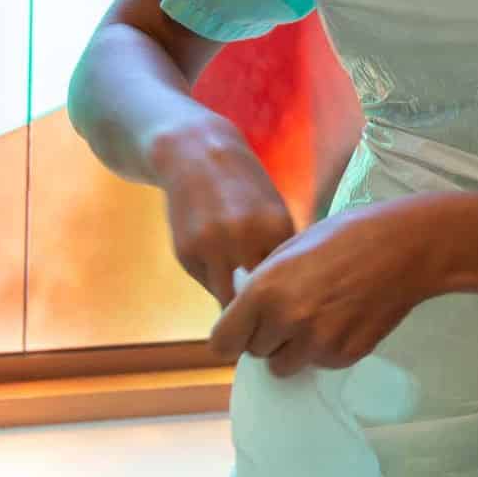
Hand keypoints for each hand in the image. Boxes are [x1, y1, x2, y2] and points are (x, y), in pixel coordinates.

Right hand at [151, 119, 295, 306]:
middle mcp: (245, 237)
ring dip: (236, 309)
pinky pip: (206, 284)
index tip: (290, 309)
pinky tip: (217, 267)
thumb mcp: (272, 208)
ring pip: (229, 300)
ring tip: (244, 311)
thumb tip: (289, 294)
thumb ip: (280, 247)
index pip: (291, 280)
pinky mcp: (186, 253)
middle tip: (267, 322)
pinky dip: (214, 283)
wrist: (195, 154)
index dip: (290, 299)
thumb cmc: (242, 185)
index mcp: (276, 226)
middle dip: (264, 313)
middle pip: (261, 297)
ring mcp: (212, 246)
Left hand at [208, 196, 450, 377]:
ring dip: (292, 349)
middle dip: (266, 336)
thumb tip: (245, 311)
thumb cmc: (344, 236)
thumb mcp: (289, 248)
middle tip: (289, 311)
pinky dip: (324, 349)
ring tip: (316, 316)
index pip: (222, 342)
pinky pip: (319, 363)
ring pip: (285, 366)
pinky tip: (342, 318)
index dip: (231, 336)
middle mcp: (287, 322)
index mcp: (265, 291)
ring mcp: (318, 344)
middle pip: (255, 354)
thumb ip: (262, 284)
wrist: (403, 248)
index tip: (242, 328)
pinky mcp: (345, 356)